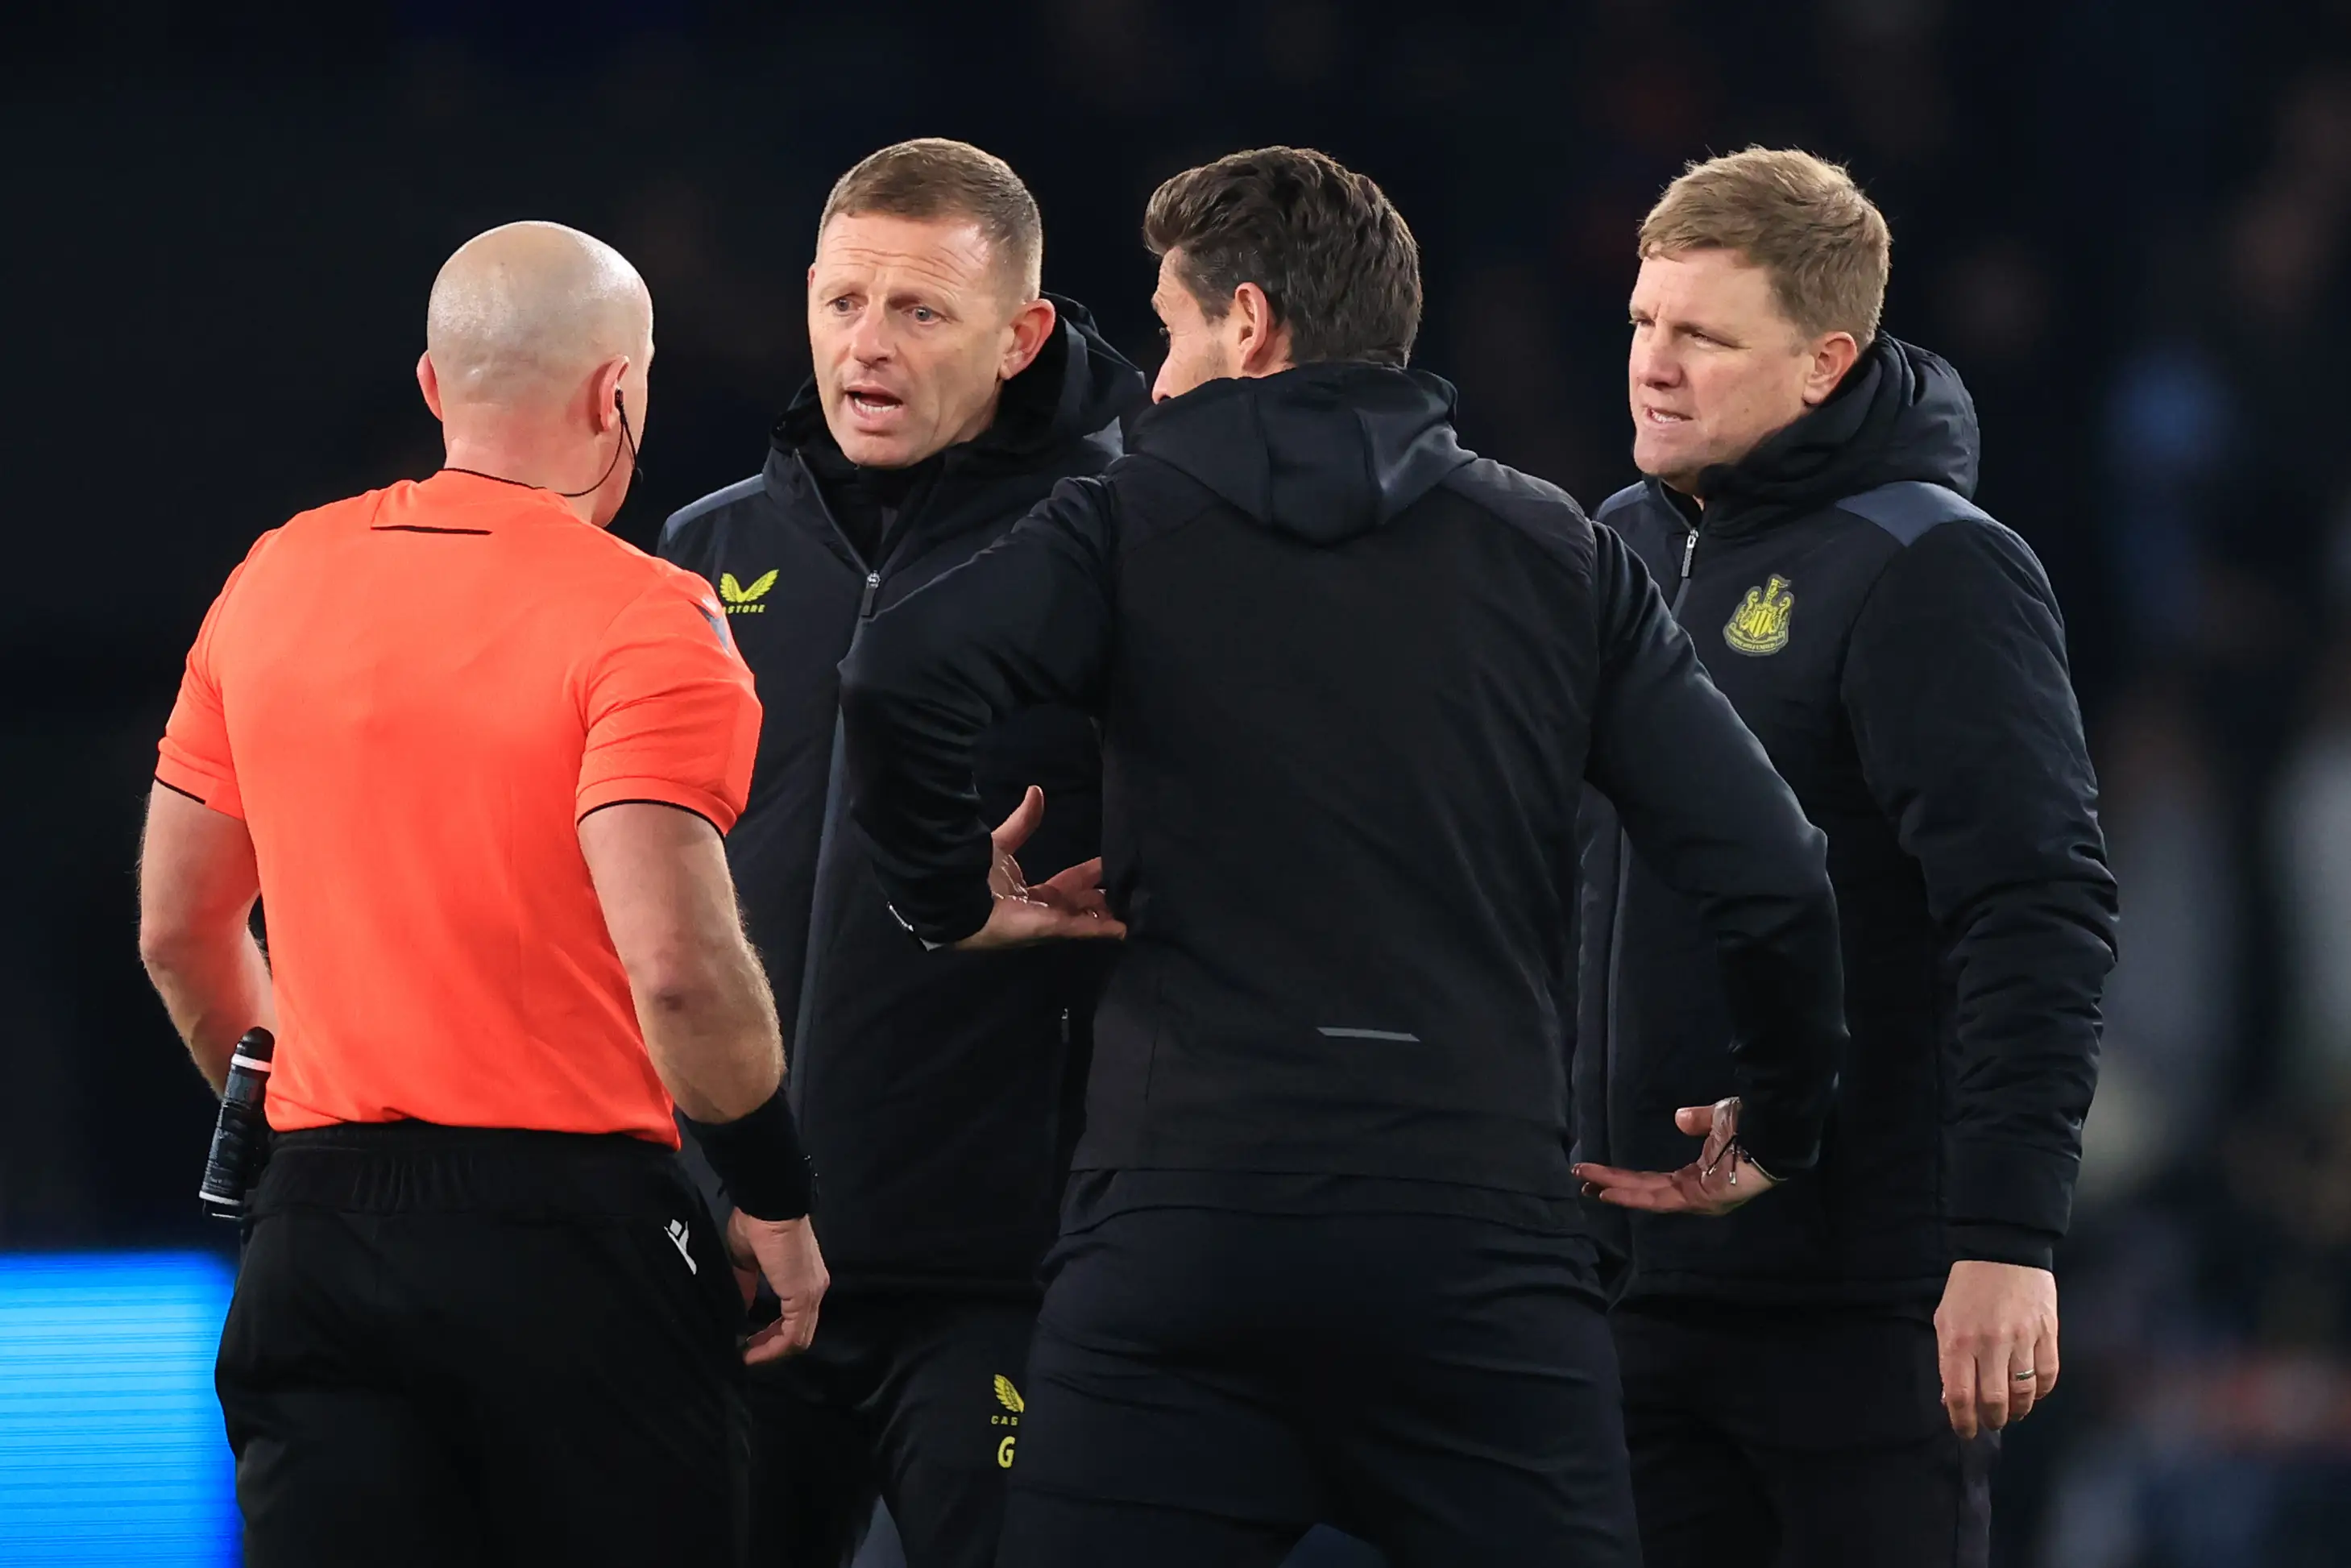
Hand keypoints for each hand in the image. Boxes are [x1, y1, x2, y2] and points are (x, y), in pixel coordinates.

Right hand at [726, 1207, 828, 1364]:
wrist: (768, 1205)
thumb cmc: (756, 1224)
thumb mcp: (745, 1260)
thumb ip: (745, 1284)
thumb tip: (739, 1308)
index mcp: (802, 1277)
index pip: (795, 1316)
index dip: (772, 1334)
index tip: (749, 1341)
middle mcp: (813, 1287)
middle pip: (799, 1331)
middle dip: (771, 1346)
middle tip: (748, 1352)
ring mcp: (811, 1292)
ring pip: (798, 1337)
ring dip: (772, 1351)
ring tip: (749, 1356)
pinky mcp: (803, 1296)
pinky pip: (793, 1334)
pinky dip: (773, 1348)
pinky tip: (752, 1351)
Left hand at [955, 786, 1126, 950]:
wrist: (958, 893)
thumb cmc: (976, 872)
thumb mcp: (1004, 843)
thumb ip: (1023, 822)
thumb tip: (1036, 791)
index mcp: (1032, 891)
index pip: (1068, 883)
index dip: (1089, 875)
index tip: (1110, 865)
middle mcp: (1044, 909)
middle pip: (1083, 903)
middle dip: (1106, 897)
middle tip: (1132, 887)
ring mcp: (1049, 922)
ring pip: (1088, 919)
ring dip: (1110, 916)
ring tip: (1138, 910)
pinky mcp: (1050, 928)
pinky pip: (1082, 929)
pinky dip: (1104, 930)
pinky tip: (1126, 928)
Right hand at [1572, 1098, 1780, 1216]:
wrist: (1773, 1134)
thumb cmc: (1751, 1126)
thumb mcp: (1718, 1118)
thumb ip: (1698, 1121)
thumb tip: (1679, 1118)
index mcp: (1699, 1177)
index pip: (1656, 1181)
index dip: (1628, 1179)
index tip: (1602, 1174)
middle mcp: (1695, 1194)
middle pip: (1646, 1191)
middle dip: (1613, 1185)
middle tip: (1583, 1180)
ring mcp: (1697, 1200)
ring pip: (1647, 1196)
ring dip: (1615, 1189)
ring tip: (1587, 1184)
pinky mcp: (1698, 1199)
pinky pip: (1659, 1199)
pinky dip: (1632, 1196)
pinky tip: (1608, 1192)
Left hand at [1935, 1259, 2057, 1437]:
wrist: (2003, 1252)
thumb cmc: (1968, 1288)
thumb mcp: (1945, 1320)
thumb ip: (1947, 1359)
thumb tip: (1952, 1399)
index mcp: (1958, 1341)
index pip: (1960, 1396)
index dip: (1963, 1422)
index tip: (1965, 1432)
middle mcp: (1990, 1344)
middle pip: (1994, 1401)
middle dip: (1991, 1420)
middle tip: (1991, 1422)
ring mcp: (2022, 1340)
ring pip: (2024, 1393)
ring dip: (2018, 1411)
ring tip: (2012, 1413)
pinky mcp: (2048, 1334)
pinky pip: (2048, 1376)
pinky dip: (2041, 1392)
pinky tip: (2032, 1393)